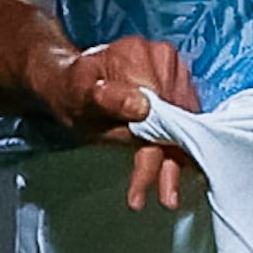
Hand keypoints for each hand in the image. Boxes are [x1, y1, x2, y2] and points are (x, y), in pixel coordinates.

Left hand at [30, 36, 205, 212]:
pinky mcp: (177, 85)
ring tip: (168, 192)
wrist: (68, 81)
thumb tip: (143, 106)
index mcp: (138, 55)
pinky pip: (184, 120)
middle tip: (166, 196)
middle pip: (177, 117)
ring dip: (177, 159)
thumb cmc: (70, 90)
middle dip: (170, 161)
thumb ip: (110, 100)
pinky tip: (173, 170)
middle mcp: (162, 59)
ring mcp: (173, 71)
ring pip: (185, 122)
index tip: (147, 181)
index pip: (159, 109)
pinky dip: (177, 146)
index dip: (156, 148)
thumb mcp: (79, 96)